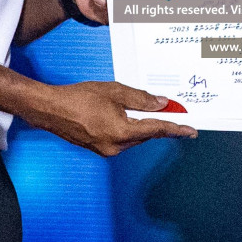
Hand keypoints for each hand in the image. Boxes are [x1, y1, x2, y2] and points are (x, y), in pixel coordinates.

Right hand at [31, 80, 195, 156]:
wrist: (50, 110)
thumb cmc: (78, 99)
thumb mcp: (114, 91)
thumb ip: (140, 99)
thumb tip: (160, 104)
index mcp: (122, 132)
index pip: (157, 130)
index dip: (176, 128)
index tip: (190, 130)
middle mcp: (116, 146)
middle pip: (146, 134)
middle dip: (158, 122)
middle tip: (169, 109)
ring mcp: (107, 150)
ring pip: (134, 137)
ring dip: (142, 125)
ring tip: (143, 108)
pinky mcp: (99, 148)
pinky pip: (122, 139)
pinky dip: (129, 128)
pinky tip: (126, 115)